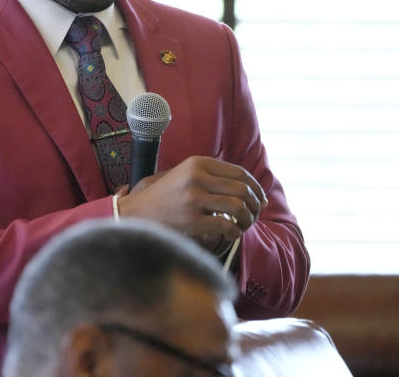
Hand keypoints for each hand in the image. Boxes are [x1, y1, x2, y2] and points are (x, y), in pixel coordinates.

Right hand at [117, 156, 267, 249]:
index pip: (240, 173)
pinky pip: (227, 226)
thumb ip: (214, 175)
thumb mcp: (187, 174)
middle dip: (255, 206)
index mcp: (199, 163)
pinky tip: (231, 235)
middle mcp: (197, 177)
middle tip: (254, 216)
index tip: (261, 200)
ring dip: (248, 219)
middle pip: (243, 190)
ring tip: (243, 226)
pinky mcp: (192, 219)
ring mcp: (194, 198)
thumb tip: (251, 189)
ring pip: (239, 207)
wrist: (138, 212)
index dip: (256, 188)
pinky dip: (235, 233)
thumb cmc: (167, 195)